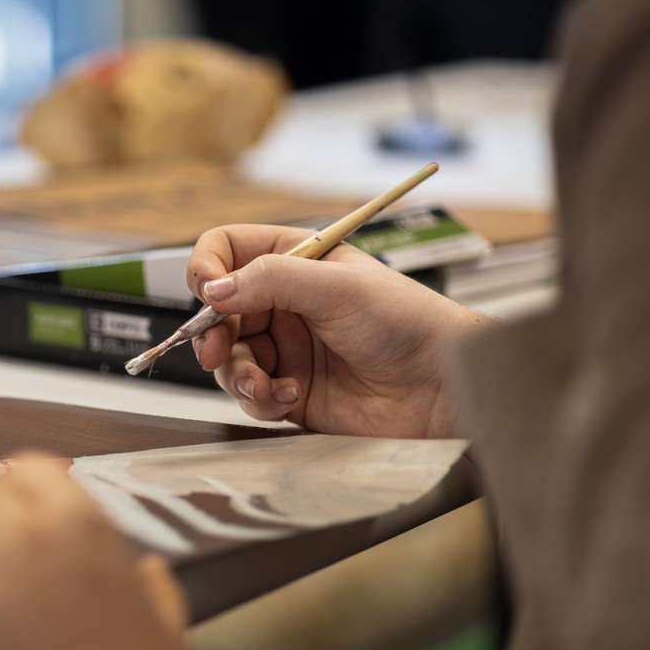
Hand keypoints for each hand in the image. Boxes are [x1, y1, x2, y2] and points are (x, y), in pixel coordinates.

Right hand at [188, 224, 490, 437]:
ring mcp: (286, 349)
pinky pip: (249, 395)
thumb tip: (214, 290)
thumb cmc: (409, 324)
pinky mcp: (290, 392)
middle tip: (216, 351)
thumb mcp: (337, 287)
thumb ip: (270, 280)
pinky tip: (293, 396)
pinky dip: (261, 399)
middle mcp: (286, 303)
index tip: (208, 292)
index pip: (228, 251)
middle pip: (217, 312)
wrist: (442, 389)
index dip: (208, 269)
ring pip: (228, 359)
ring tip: (263, 384)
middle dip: (212, 333)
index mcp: (296, 262)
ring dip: (237, 374)